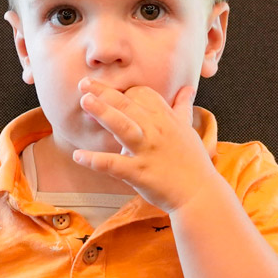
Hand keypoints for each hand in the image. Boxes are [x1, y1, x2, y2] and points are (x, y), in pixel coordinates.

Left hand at [73, 78, 226, 213]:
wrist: (199, 194)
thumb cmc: (193, 161)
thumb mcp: (188, 129)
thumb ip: (183, 107)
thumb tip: (188, 88)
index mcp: (167, 119)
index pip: (143, 94)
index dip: (126, 91)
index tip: (113, 93)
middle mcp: (156, 130)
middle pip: (127, 105)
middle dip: (105, 92)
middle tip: (83, 83)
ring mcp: (147, 151)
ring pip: (122, 126)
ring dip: (102, 113)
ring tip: (84, 101)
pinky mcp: (139, 172)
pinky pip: (113, 164)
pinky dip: (95, 160)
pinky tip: (78, 155)